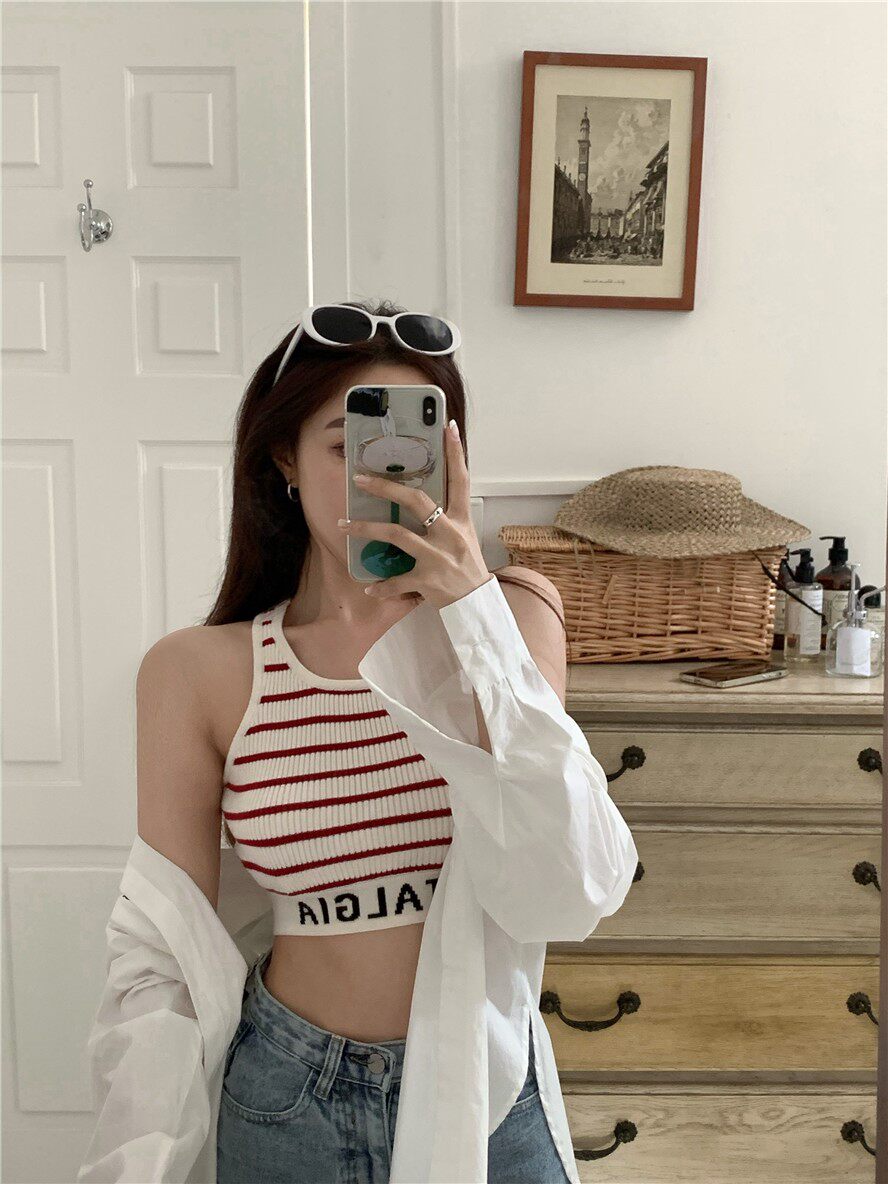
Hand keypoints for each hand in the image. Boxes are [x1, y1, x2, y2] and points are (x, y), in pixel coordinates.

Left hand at [337, 419, 491, 609]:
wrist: (477, 604)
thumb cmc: (468, 567)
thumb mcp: (464, 536)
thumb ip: (447, 517)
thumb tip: (422, 497)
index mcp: (461, 520)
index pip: (460, 480)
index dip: (454, 453)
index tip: (447, 427)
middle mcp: (450, 533)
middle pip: (416, 501)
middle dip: (385, 488)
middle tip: (360, 480)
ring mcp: (437, 556)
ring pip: (396, 535)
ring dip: (365, 529)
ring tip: (344, 525)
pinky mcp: (427, 579)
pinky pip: (397, 580)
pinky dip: (381, 585)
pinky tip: (369, 587)